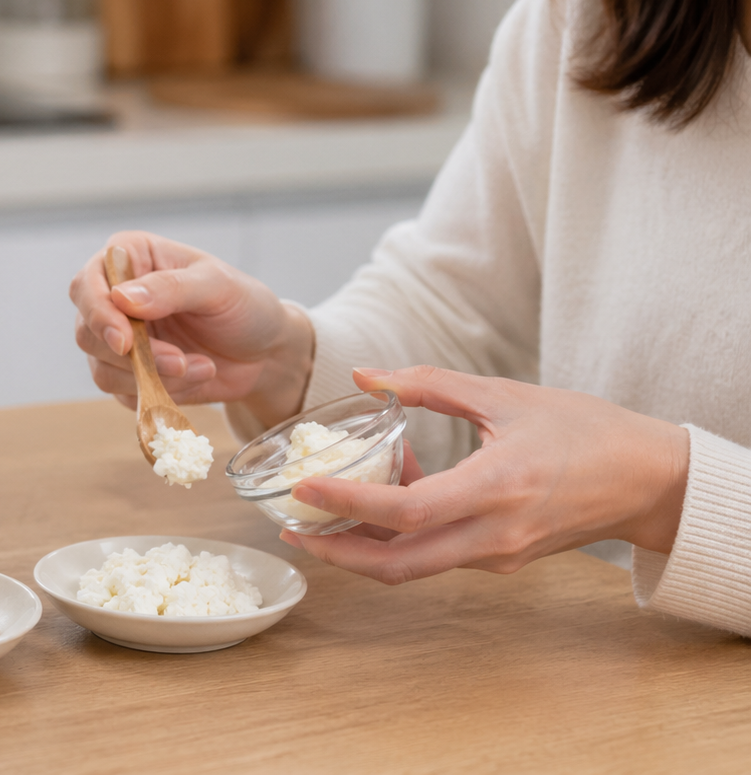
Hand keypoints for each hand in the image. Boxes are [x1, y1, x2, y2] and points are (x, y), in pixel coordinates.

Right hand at [69, 231, 313, 427]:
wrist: (265, 352)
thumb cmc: (244, 306)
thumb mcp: (217, 286)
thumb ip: (171, 288)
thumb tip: (122, 297)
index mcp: (130, 259)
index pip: (86, 285)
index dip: (97, 314)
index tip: (125, 341)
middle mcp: (114, 297)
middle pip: (87, 332)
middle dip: (133, 356)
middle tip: (180, 361)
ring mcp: (118, 339)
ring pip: (102, 369)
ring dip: (153, 376)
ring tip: (201, 367)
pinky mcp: (127, 375)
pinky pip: (124, 394)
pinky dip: (161, 392)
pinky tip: (197, 376)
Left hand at [279, 365, 691, 583]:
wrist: (648, 479)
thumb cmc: (583, 429)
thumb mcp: (504, 394)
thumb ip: (428, 384)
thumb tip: (364, 375)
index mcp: (498, 486)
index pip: (408, 510)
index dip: (350, 501)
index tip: (305, 488)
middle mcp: (495, 533)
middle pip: (398, 565)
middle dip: (337, 551)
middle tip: (291, 527)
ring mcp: (498, 554)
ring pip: (413, 566)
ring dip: (365, 543)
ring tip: (328, 505)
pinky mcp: (500, 559)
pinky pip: (436, 554)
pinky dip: (401, 534)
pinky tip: (388, 494)